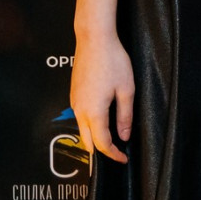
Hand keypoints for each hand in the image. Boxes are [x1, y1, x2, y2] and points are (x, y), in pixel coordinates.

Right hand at [71, 32, 135, 163]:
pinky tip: (101, 123)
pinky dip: (89, 126)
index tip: (123, 159)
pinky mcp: (74, 95)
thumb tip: (124, 136)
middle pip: (87, 141)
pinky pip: (80, 118)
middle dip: (101, 152)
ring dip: (94, 139)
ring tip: (111, 141)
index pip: (102, 143)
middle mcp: (79, 110)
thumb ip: (125, 115)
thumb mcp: (126, 89)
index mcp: (93, 112)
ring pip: (82, 130)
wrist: (94, 40)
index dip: (113, 154)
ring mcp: (74, 102)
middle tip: (116, 155)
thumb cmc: (113, 61)